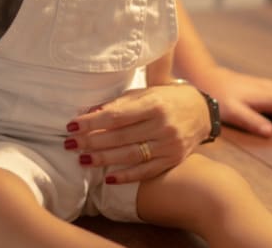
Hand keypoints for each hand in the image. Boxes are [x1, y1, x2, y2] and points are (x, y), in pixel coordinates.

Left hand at [64, 82, 207, 183]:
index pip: (116, 115)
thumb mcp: (145, 93)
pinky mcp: (173, 160)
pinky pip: (146, 171)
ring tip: (82, 160)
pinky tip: (108, 178)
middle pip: (120, 137)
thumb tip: (89, 113)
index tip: (72, 126)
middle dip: (92, 141)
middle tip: (70, 144)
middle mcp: (163, 125)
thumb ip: (119, 103)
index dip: (92, 122)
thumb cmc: (166, 98)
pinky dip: (126, 176)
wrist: (201, 111)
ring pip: (130, 155)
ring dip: (104, 159)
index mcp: (154, 103)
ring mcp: (169, 144)